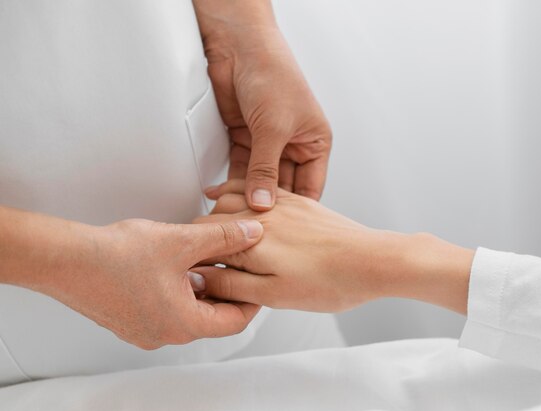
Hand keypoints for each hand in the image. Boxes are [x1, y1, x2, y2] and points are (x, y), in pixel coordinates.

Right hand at [27, 215, 263, 349]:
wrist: (66, 260)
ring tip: (207, 262)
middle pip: (212, 319)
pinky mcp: (129, 322)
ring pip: (188, 313)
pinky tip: (176, 267)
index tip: (259, 281)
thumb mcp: (182, 241)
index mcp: (185, 324)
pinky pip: (166, 311)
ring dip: (201, 291)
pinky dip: (179, 293)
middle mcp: (166, 336)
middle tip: (237, 267)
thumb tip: (253, 232)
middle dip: (226, 292)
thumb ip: (223, 238)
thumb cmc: (117, 255)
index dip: (252, 299)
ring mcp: (145, 332)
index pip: (235, 321)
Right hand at [192, 180, 402, 311]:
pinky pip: (259, 189)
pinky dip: (240, 193)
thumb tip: (200, 279)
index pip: (203, 240)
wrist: (373, 261)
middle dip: (204, 234)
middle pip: (214, 216)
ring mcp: (281, 205)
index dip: (192, 255)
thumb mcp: (275, 295)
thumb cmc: (331, 281)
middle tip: (201, 254)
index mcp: (251, 242)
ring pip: (233, 197)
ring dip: (218, 210)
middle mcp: (262, 216)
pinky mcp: (297, 201)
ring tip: (212, 228)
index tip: (191, 268)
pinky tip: (237, 200)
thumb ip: (232, 285)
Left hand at [193, 0, 331, 209]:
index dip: (300, 212)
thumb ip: (266, 169)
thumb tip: (263, 204)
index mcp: (314, 143)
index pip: (310, 187)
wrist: (239, 46)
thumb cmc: (273, 74)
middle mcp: (293, 146)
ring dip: (249, 198)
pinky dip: (233, 184)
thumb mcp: (273, 128)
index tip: (288, 234)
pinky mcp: (244, 139)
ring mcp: (267, 144)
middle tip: (259, 230)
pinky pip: (241, 170)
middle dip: (271, 207)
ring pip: (260, 181)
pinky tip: (226, 199)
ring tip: (239, 220)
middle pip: (283, 187)